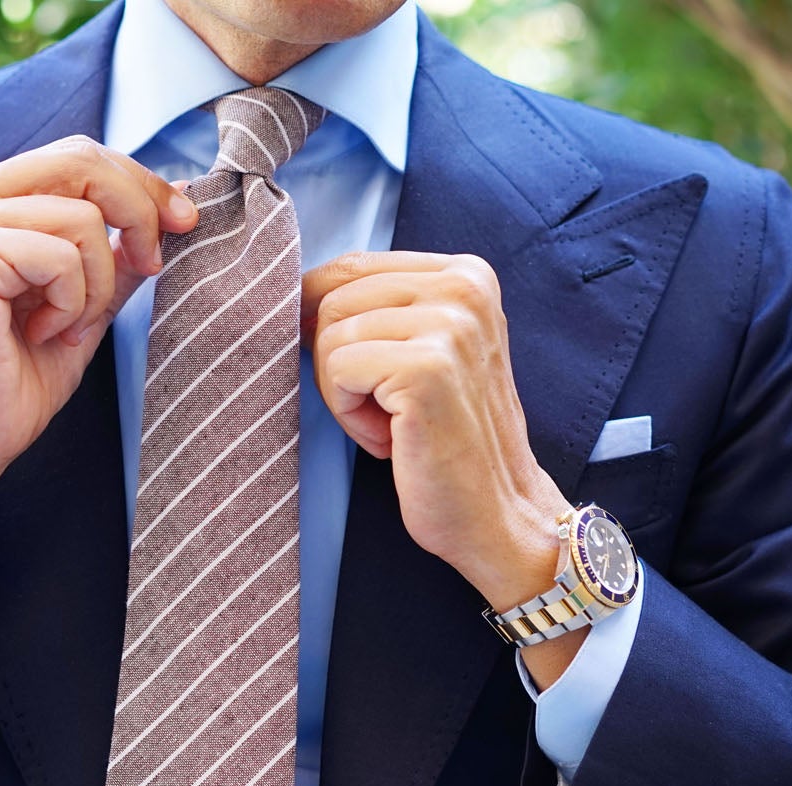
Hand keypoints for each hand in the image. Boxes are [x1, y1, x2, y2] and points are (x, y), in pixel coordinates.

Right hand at [0, 136, 197, 552]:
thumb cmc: (21, 375)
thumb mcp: (89, 297)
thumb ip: (121, 246)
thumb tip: (178, 193)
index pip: (78, 155)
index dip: (140, 182)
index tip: (185, 220)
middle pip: (82, 162)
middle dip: (138, 214)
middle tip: (151, 268)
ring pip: (83, 218)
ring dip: (98, 285)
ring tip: (67, 327)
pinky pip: (62, 257)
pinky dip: (73, 303)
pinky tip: (42, 333)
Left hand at [301, 251, 586, 682]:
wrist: (498, 514)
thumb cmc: (448, 439)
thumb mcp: (422, 350)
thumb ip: (378, 307)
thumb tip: (292, 288)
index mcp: (467, 273)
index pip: (351, 266)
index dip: (328, 322)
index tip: (362, 374)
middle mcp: (465, 286)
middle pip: (334, 297)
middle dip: (340, 363)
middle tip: (388, 410)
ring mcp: (450, 324)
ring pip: (329, 334)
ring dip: (346, 393)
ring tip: (395, 424)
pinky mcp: (426, 369)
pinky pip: (336, 371)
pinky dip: (351, 417)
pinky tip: (393, 440)